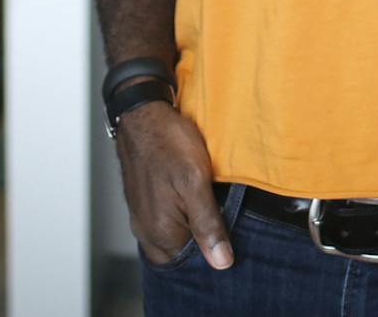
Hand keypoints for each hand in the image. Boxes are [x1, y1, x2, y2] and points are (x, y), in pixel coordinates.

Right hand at [112, 99, 233, 270]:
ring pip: (174, 241)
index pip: (193, 265)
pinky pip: (166, 225)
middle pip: (181, 257)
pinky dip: (183, 221)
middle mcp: (147, 231)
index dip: (216, 257)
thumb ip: (208, 224)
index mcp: (161, 233)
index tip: (235, 246)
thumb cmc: (167, 142)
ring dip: (193, 234)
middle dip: (204, 249)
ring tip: (215, 215)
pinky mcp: (144, 204)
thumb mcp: (195, 181)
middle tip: (228, 230)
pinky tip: (197, 205)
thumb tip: (221, 262)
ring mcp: (143, 218)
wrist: (142, 113)